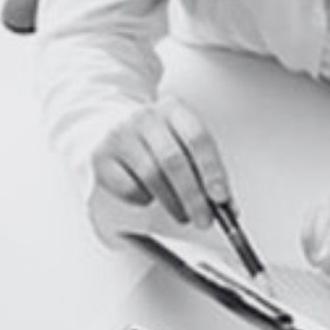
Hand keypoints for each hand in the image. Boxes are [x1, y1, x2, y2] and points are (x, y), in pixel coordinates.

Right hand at [90, 98, 230, 227]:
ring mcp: (121, 135)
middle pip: (174, 161)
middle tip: (204, 219)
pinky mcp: (102, 157)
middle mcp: (145, 118)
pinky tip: (150, 196)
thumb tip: (227, 206)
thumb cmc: (154, 140)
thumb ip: (204, 169)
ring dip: (172, 202)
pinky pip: (129, 188)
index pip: (198, 139)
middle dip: (193, 196)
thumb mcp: (182, 142)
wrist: (109, 128)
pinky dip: (145, 199)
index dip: (212, 170)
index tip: (221, 197)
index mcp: (173, 110)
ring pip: (152, 176)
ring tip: (182, 213)